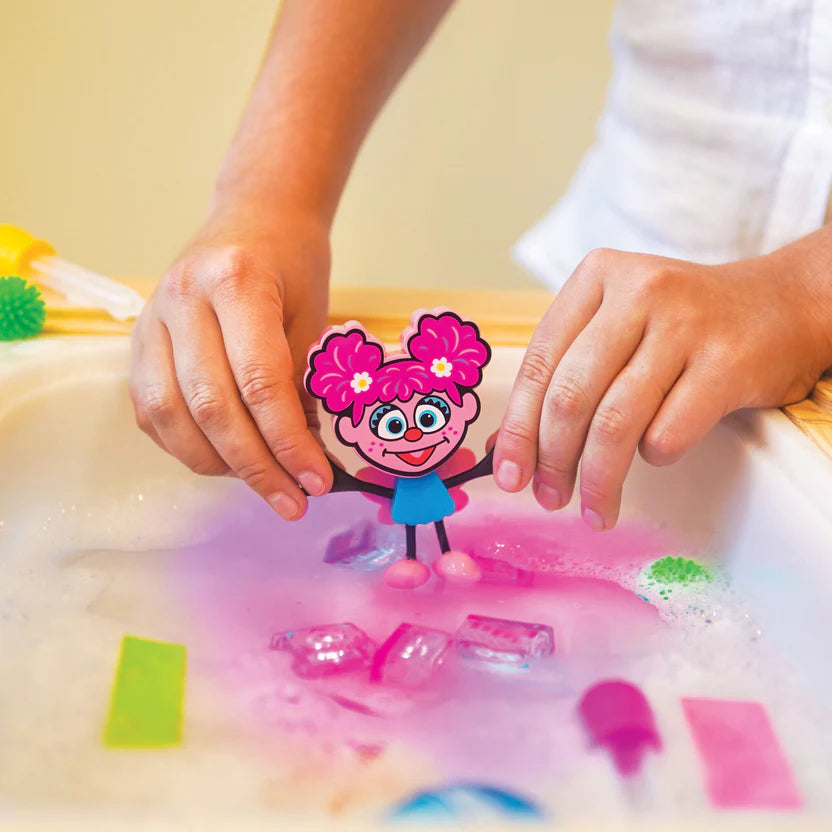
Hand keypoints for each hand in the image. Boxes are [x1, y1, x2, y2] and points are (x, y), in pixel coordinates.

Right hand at [129, 210, 333, 519]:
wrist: (254, 215)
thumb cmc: (293, 263)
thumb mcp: (313, 315)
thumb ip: (301, 382)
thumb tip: (303, 458)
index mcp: (236, 281)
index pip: (260, 381)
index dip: (288, 441)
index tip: (315, 481)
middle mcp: (182, 297)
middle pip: (211, 404)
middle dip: (255, 465)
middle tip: (291, 501)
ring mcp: (150, 318)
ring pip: (169, 414)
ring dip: (216, 463)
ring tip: (260, 483)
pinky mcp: (136, 340)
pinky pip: (151, 409)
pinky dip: (185, 445)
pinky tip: (223, 459)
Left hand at [494, 246, 831, 529]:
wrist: (780, 306)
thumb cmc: (682, 325)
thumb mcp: (616, 326)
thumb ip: (563, 374)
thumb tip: (504, 449)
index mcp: (596, 277)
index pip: (538, 364)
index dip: (517, 429)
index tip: (507, 476)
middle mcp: (637, 292)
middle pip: (570, 396)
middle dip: (552, 460)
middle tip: (550, 498)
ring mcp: (685, 324)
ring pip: (615, 421)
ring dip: (598, 479)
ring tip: (595, 509)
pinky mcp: (727, 362)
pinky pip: (668, 432)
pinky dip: (654, 456)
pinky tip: (655, 455)